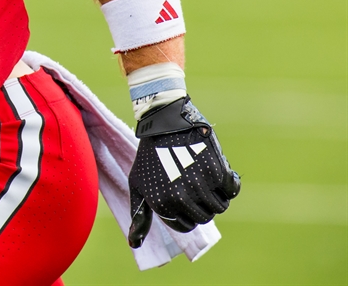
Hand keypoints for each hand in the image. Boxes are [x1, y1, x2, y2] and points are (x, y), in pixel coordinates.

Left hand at [128, 97, 240, 246]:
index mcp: (163, 204)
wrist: (165, 122)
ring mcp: (200, 185)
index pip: (186, 226)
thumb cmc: (150, 155)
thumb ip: (140, 215)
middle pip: (205, 217)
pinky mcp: (217, 171)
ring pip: (220, 206)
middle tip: (191, 182)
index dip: (186, 212)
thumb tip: (134, 245)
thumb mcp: (138, 184)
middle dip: (201, 204)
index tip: (181, 194)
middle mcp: (181, 198)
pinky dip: (228, 181)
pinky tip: (215, 167)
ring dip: (215, 194)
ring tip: (201, 175)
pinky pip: (232, 190)